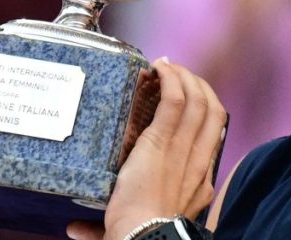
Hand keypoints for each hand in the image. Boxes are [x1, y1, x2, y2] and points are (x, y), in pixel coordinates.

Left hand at [69, 59, 226, 239]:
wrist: (143, 237)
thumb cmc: (137, 236)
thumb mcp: (131, 225)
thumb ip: (103, 224)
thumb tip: (76, 228)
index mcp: (201, 181)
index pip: (214, 134)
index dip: (207, 110)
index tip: (193, 99)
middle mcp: (199, 160)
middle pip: (213, 110)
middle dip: (200, 86)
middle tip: (182, 76)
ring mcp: (184, 148)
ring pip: (199, 100)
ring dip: (185, 78)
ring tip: (169, 68)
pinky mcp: (162, 140)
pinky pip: (176, 100)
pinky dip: (171, 79)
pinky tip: (159, 69)